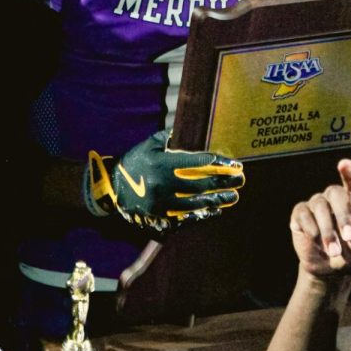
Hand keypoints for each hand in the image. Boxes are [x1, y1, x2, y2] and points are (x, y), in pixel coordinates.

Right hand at [86, 130, 244, 231]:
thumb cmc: (131, 163)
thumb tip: (181, 133)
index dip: (219, 163)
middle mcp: (166, 185)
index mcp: (164, 165)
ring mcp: (163, 204)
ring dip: (217, 200)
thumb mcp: (147, 146)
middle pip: (202, 184)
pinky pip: (185, 217)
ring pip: (197, 203)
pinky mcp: (160, 217)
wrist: (110, 190)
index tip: (235, 164)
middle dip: (223, 182)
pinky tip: (213, 211)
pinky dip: (201, 215)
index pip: (198, 163)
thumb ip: (165, 139)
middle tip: (241, 180)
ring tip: (233, 197)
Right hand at [289, 160, 350, 278]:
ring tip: (334, 251)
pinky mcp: (301, 214)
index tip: (344, 164)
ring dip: (327, 230)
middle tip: (349, 237)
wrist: (333, 270)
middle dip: (342, 215)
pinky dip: (312, 230)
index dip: (349, 171)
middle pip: (335, 192)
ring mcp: (317, 204)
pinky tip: (317, 243)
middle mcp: (335, 198)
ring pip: (319, 205)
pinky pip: (303, 214)